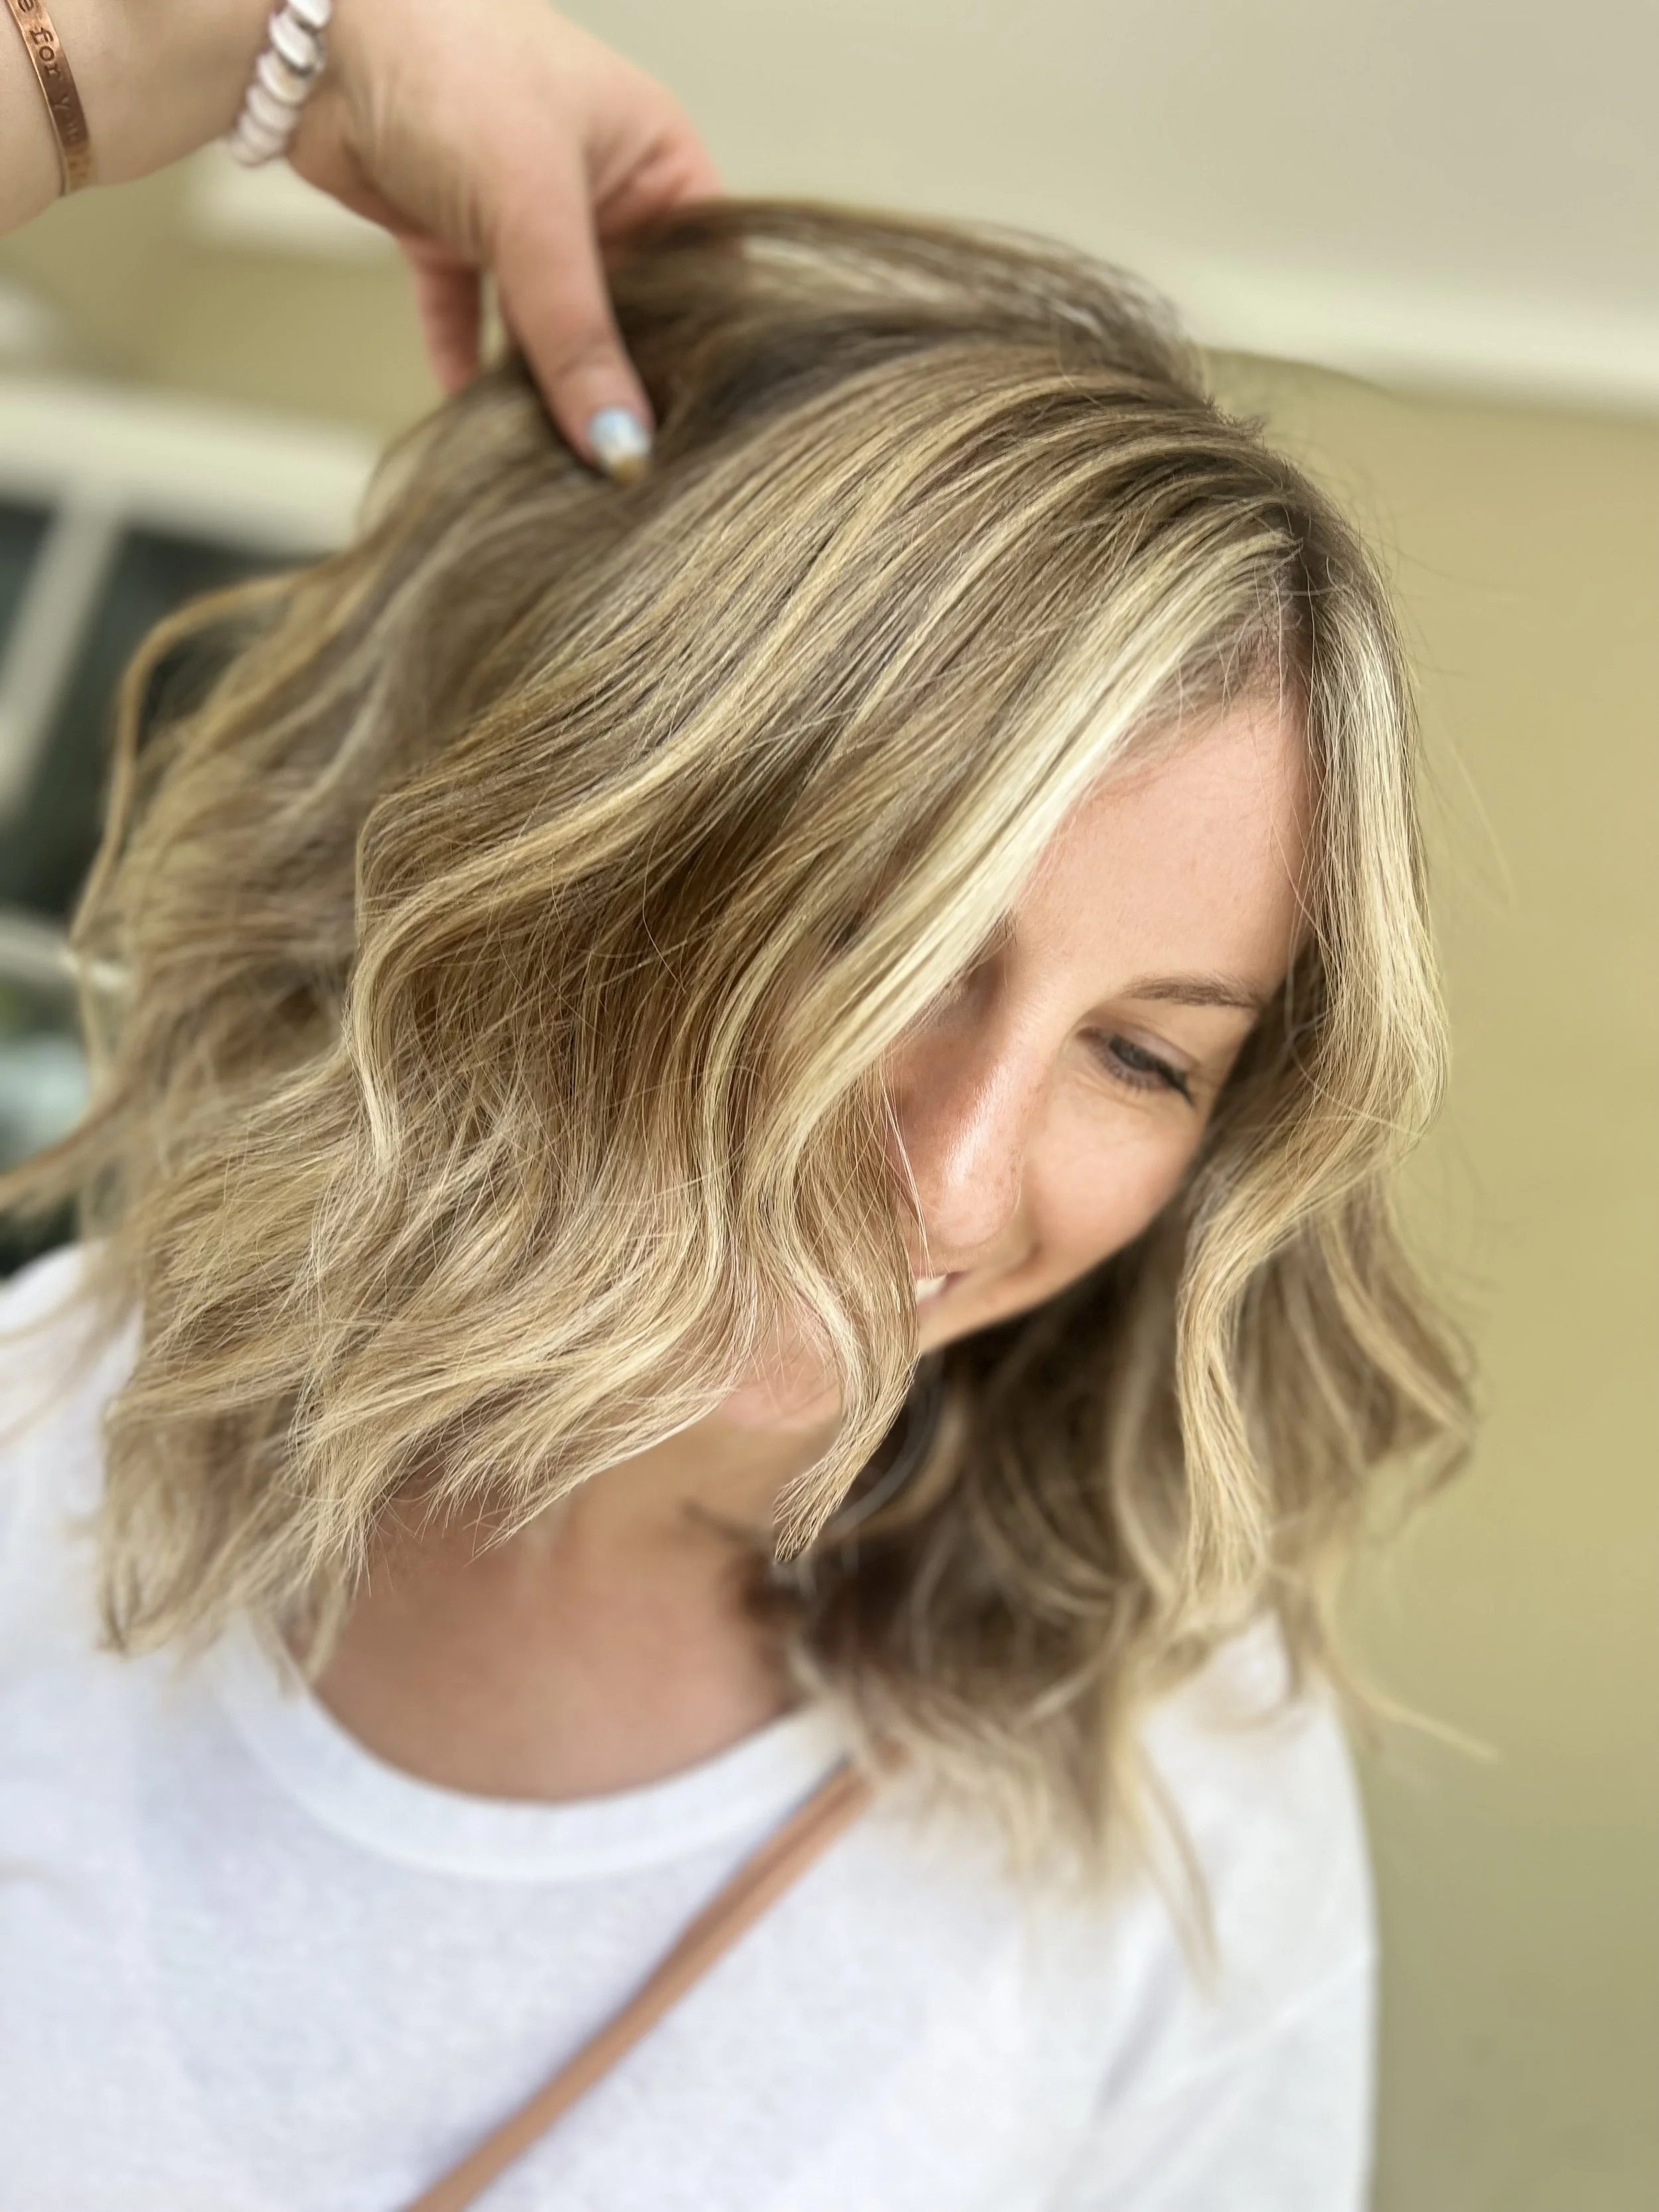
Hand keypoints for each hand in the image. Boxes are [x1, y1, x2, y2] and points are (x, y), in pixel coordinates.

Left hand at [286, 0, 720, 469]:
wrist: (310, 33)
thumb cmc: (451, 66)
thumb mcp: (532, 212)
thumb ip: (576, 336)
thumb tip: (620, 448)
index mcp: (653, 159)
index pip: (704, 274)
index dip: (702, 352)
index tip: (695, 434)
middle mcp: (598, 188)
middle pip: (627, 312)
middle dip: (617, 383)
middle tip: (621, 470)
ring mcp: (523, 213)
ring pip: (548, 324)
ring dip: (544, 386)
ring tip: (554, 461)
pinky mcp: (451, 233)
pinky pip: (474, 319)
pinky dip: (470, 365)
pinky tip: (476, 421)